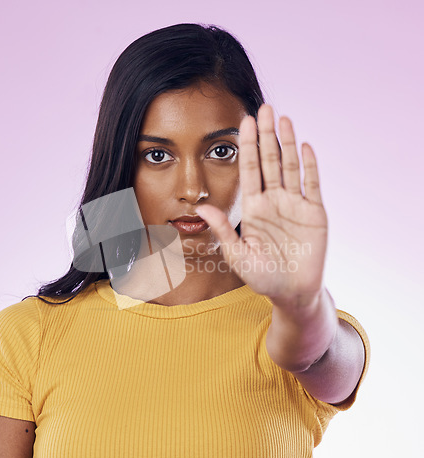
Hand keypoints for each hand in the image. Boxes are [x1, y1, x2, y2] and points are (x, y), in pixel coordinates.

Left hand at [196, 104, 327, 308]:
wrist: (291, 292)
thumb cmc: (262, 276)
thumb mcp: (237, 254)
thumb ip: (222, 229)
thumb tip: (199, 207)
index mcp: (253, 208)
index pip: (249, 170)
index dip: (247, 146)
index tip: (243, 122)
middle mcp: (273, 201)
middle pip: (269, 161)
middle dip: (266, 135)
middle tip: (264, 107)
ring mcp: (294, 204)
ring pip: (290, 166)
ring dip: (287, 143)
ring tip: (284, 118)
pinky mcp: (314, 212)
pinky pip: (312, 184)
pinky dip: (309, 166)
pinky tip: (305, 146)